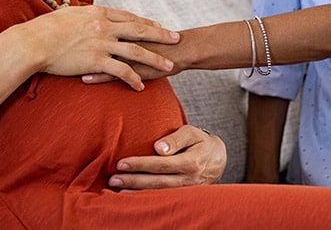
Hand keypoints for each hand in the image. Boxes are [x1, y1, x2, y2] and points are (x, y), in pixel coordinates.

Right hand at [17, 5, 178, 90]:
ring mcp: (102, 43)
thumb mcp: (68, 14)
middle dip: (161, 35)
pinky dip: (133, 78)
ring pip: (137, 51)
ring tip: (170, 66)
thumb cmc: (45, 28)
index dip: (145, 22)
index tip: (158, 25)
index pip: (128, 17)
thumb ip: (82, 14)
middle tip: (177, 39)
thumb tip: (85, 12)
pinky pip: (121, 71)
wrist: (34, 41)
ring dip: (156, 58)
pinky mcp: (96, 60)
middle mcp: (104, 26)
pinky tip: (141, 86)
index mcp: (98, 13)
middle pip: (140, 29)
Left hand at [108, 125, 226, 189]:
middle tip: (113, 179)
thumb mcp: (191, 133)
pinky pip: (163, 198)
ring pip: (159, 194)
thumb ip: (176, 139)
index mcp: (191, 162)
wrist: (217, 159)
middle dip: (133, 181)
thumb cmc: (200, 142)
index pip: (161, 164)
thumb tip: (158, 148)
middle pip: (157, 182)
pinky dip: (147, 198)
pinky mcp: (183, 197)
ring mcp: (187, 191)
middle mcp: (189, 180)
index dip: (140, 164)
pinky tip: (131, 196)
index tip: (121, 163)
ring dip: (137, 193)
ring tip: (117, 191)